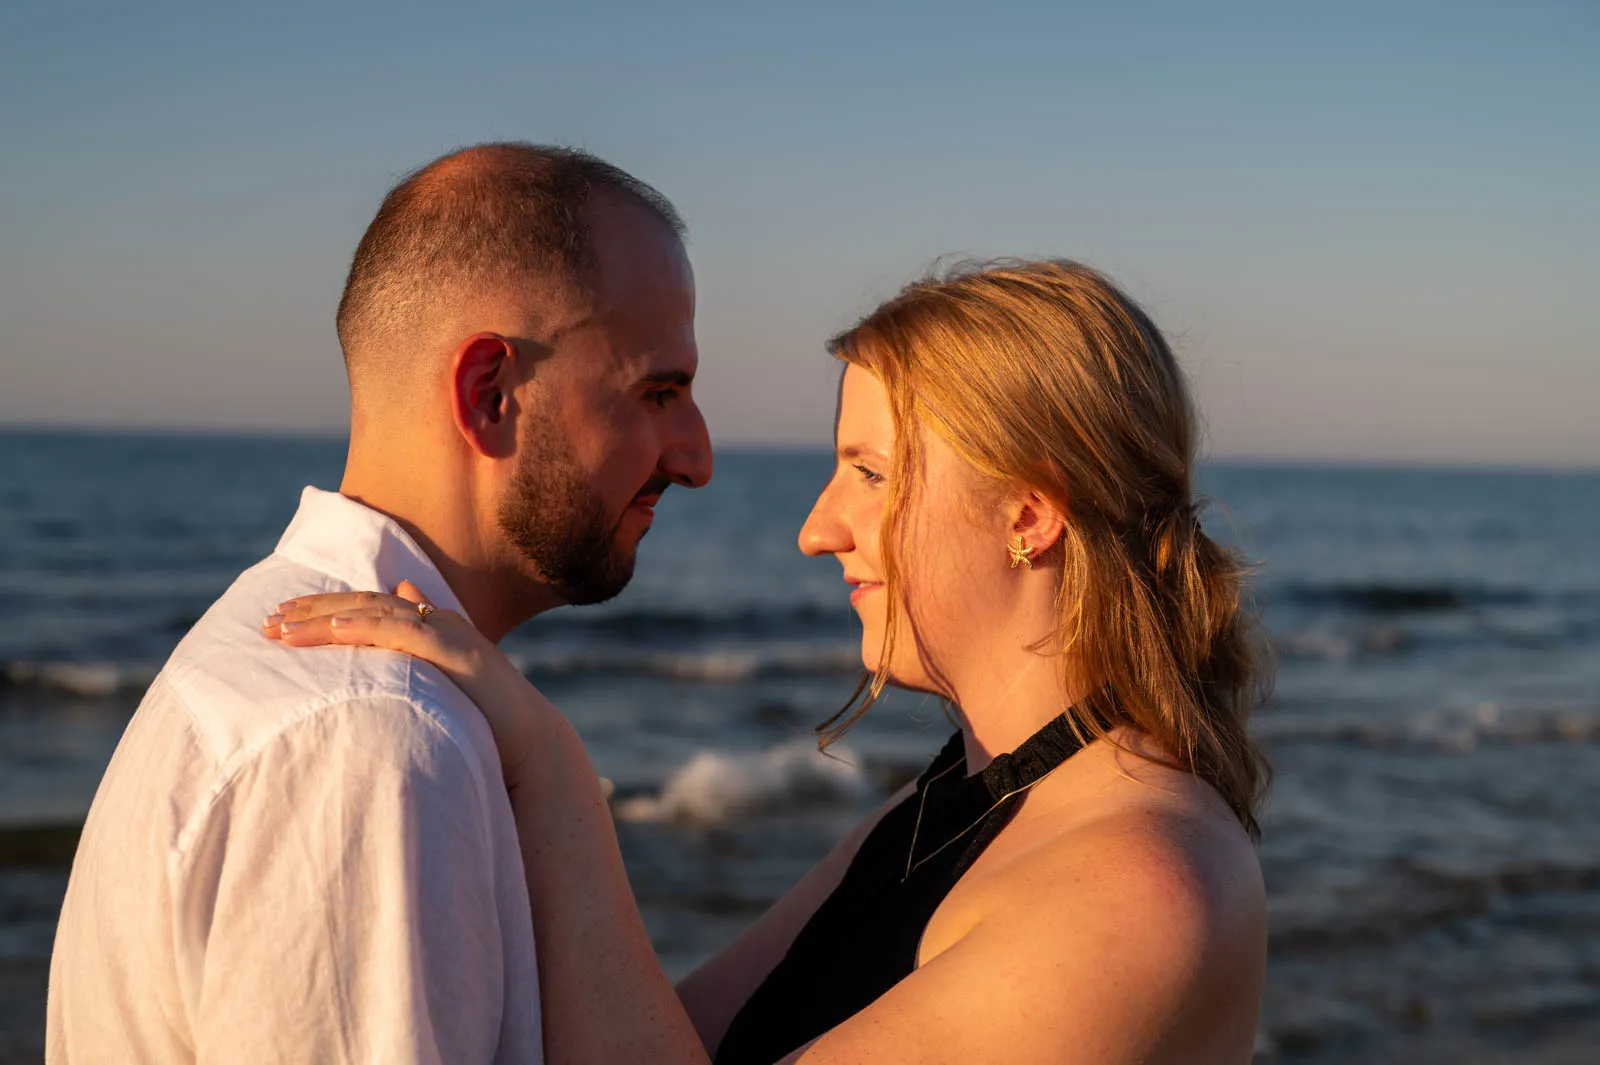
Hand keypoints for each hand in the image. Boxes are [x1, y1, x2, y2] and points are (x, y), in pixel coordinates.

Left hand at [263, 581, 552, 784]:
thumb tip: (396, 618)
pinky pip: (402, 633)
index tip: (282, 619)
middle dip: (312, 610)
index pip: (368, 607)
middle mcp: (438, 622)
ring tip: (283, 628)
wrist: (531, 746)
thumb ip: (416, 660)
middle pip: (364, 603)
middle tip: (267, 620)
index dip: (323, 609)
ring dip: (325, 618)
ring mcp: (448, 634)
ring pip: (375, 613)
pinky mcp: (456, 653)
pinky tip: (333, 629)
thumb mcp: (441, 688)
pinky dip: (366, 627)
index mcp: (433, 628)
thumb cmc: (486, 724)